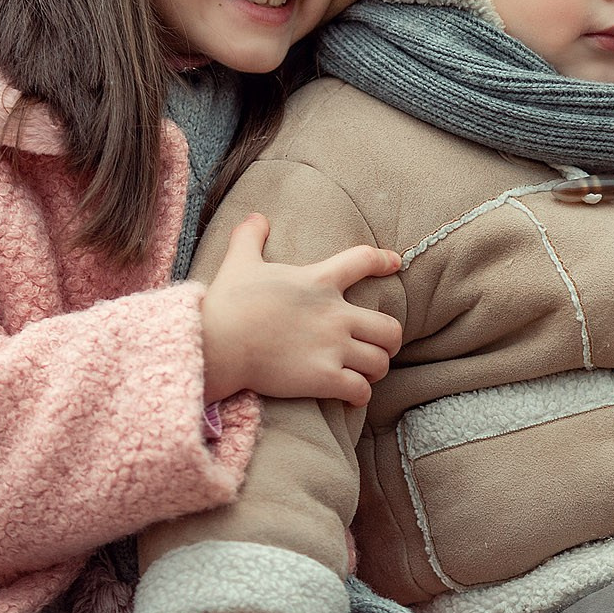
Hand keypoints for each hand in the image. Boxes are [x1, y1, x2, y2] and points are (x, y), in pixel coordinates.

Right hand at [200, 213, 403, 404]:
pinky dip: (360, 395)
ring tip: (365, 372)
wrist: (217, 342)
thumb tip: (255, 217)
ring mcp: (332, 347)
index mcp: (319, 280)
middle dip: (389, 340)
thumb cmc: (227, 302)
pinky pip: (361, 390)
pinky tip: (352, 395)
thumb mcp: (240, 261)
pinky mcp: (323, 378)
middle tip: (379, 345)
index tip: (396, 264)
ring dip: (376, 369)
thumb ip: (251, 237)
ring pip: (380, 362)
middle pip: (390, 328)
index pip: (364, 261)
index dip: (384, 260)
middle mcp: (334, 314)